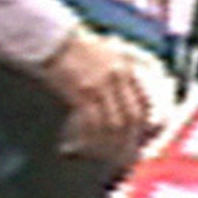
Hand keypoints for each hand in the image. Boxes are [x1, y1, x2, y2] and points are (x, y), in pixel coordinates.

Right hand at [43, 27, 161, 162]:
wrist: (53, 39)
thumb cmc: (77, 49)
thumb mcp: (109, 56)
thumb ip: (121, 76)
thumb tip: (126, 105)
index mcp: (126, 70)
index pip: (144, 104)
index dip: (145, 127)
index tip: (140, 141)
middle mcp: (117, 79)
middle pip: (131, 118)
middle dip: (128, 141)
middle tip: (121, 157)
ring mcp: (100, 86)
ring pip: (113, 124)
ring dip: (106, 143)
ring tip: (99, 155)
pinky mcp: (81, 92)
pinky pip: (90, 122)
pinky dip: (87, 136)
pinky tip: (79, 144)